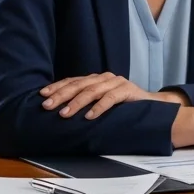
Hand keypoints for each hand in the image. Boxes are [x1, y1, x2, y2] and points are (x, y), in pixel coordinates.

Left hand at [40, 75, 184, 119]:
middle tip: (48, 106)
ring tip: (65, 113)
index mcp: (96, 79)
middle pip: (79, 84)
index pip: (73, 81)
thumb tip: (58, 110)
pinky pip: (111, 98)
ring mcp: (116, 82)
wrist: (150, 106)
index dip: (57, 87)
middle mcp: (104, 78)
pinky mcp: (128, 90)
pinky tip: (90, 116)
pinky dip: (99, 107)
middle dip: (62, 95)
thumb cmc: (121, 106)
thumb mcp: (100, 102)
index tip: (42, 96)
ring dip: (77, 103)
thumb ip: (85, 101)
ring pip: (92, 91)